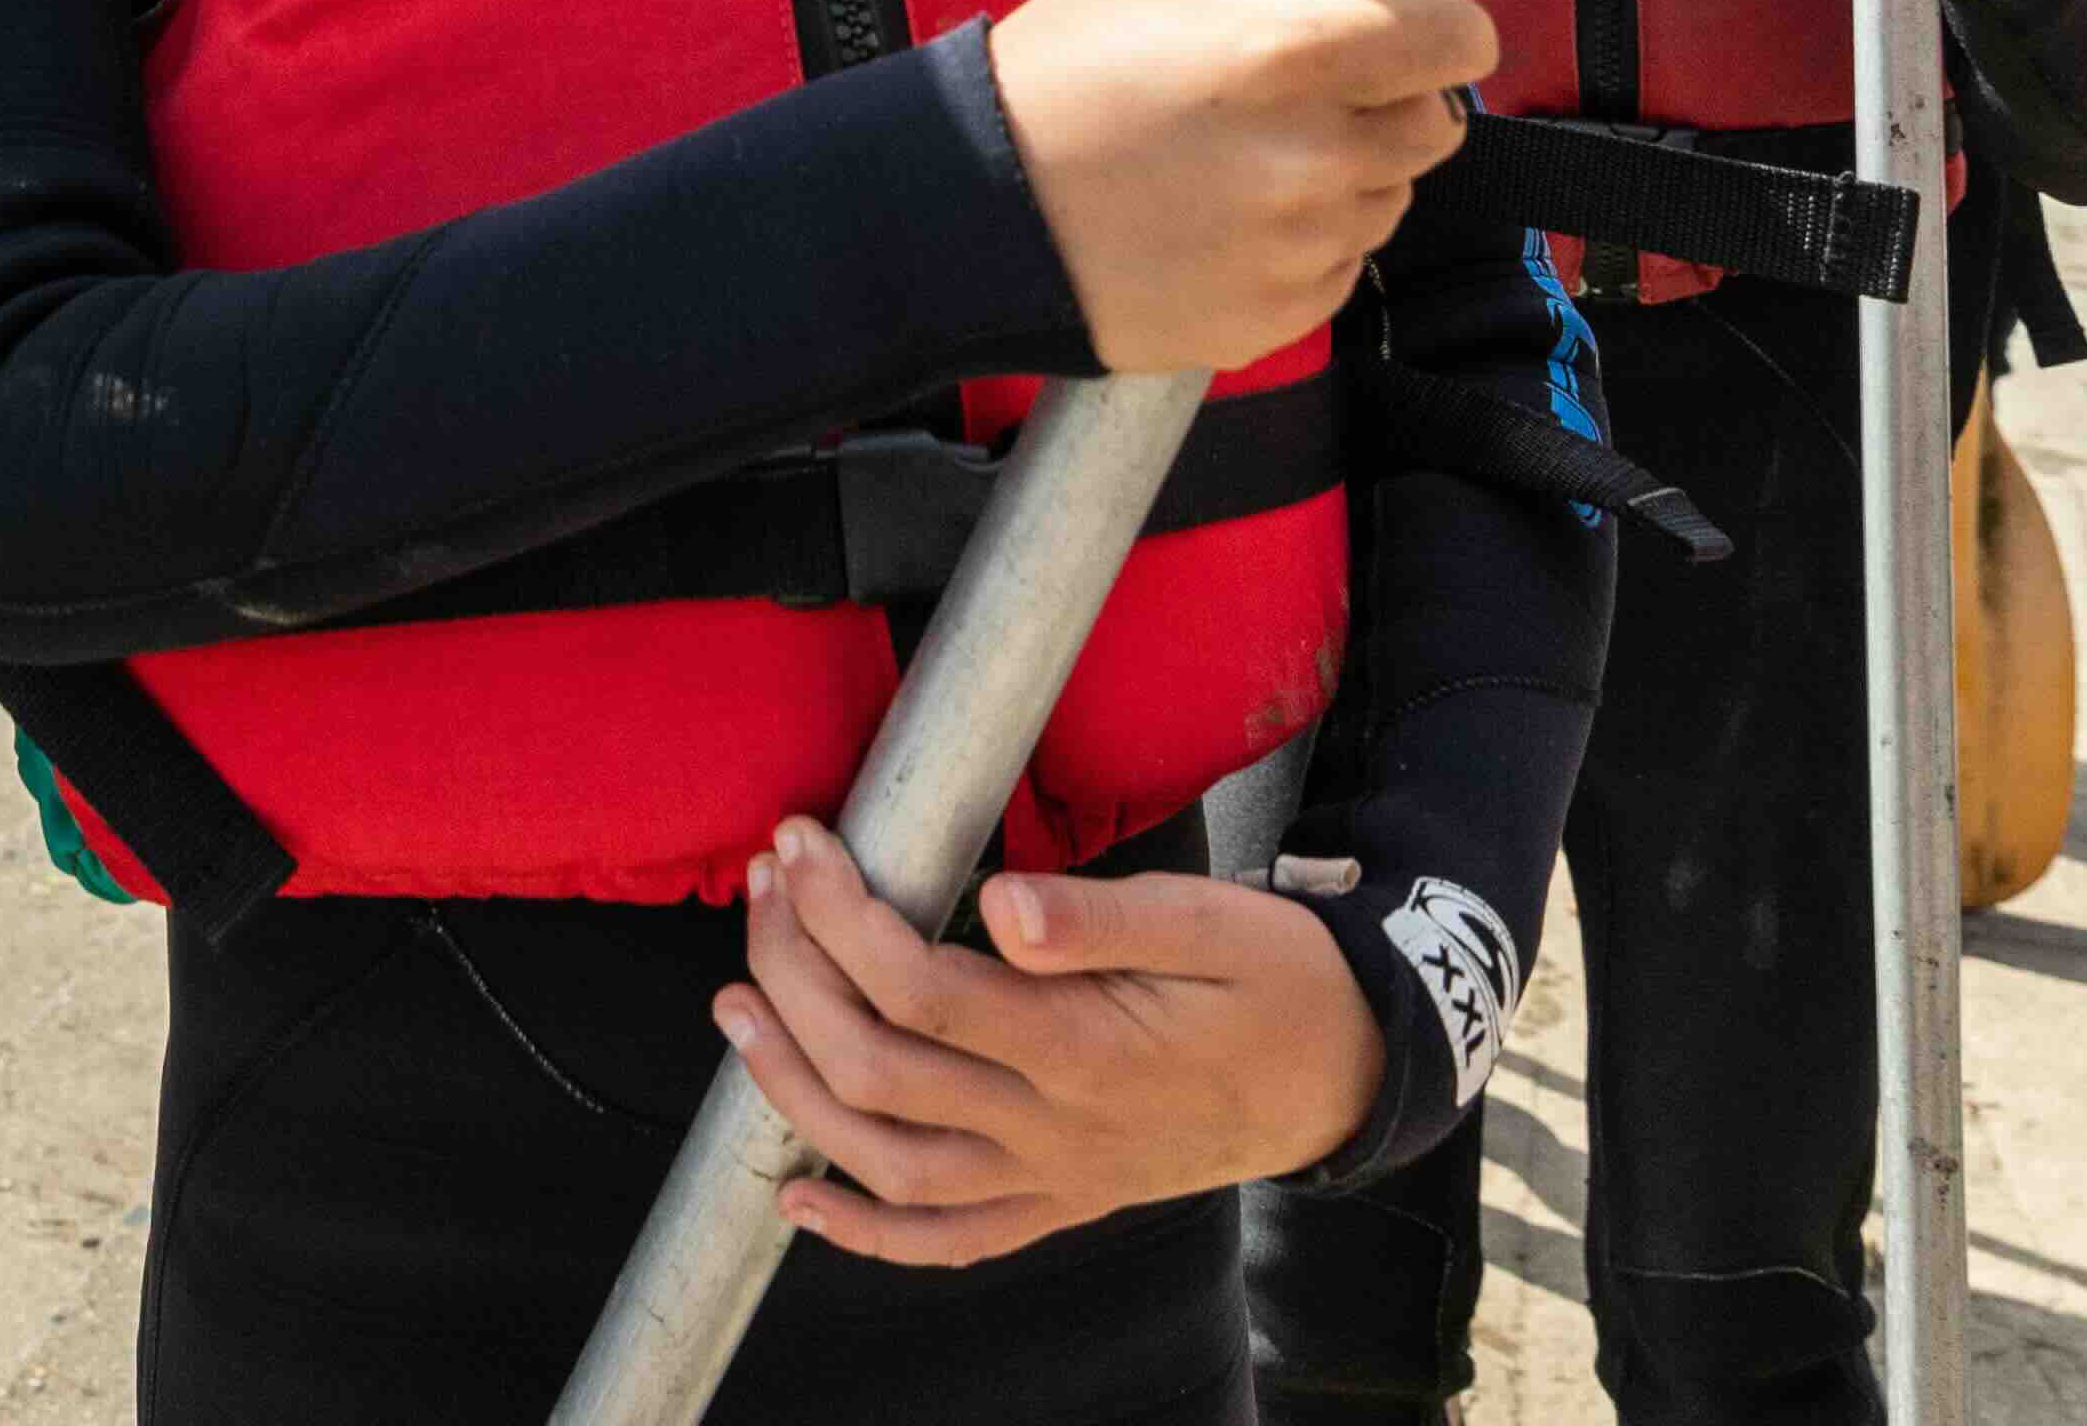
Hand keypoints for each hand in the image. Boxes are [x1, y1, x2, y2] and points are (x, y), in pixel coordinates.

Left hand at [718, 827, 1382, 1266]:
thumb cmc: (1278, 979)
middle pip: (880, 1070)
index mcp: (1087, 1051)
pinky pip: (951, 1242)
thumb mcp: (1212, 921)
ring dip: (794, 1090)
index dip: (840, 916)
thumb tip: (1000, 902)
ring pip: (891, 1163)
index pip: (919, 991)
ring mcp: (1055, 1179)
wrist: (1349, 1072)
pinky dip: (867, 1233)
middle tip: (761, 892)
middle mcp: (1056, 1131)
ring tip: (736, 1009)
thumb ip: (1100, 919)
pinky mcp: (1061, 1203)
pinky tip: (802, 1200)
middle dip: (795, 976)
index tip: (800, 844)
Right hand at [986, 0, 1485, 375]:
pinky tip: (1227, 217)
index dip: (1441, 23)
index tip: (1409, 22)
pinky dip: (1305, 241)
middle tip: (1307, 91)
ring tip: (1248, 158)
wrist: (975, 212)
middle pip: (1436, 126)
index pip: (1458, 38)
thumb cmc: (1058, 75)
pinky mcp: (1280, 316)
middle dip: (1390, 99)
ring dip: (1346, 173)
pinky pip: (1339, 266)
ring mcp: (1300, 247)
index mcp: (1287, 55)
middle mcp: (1312, 158)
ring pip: (1389, 198)